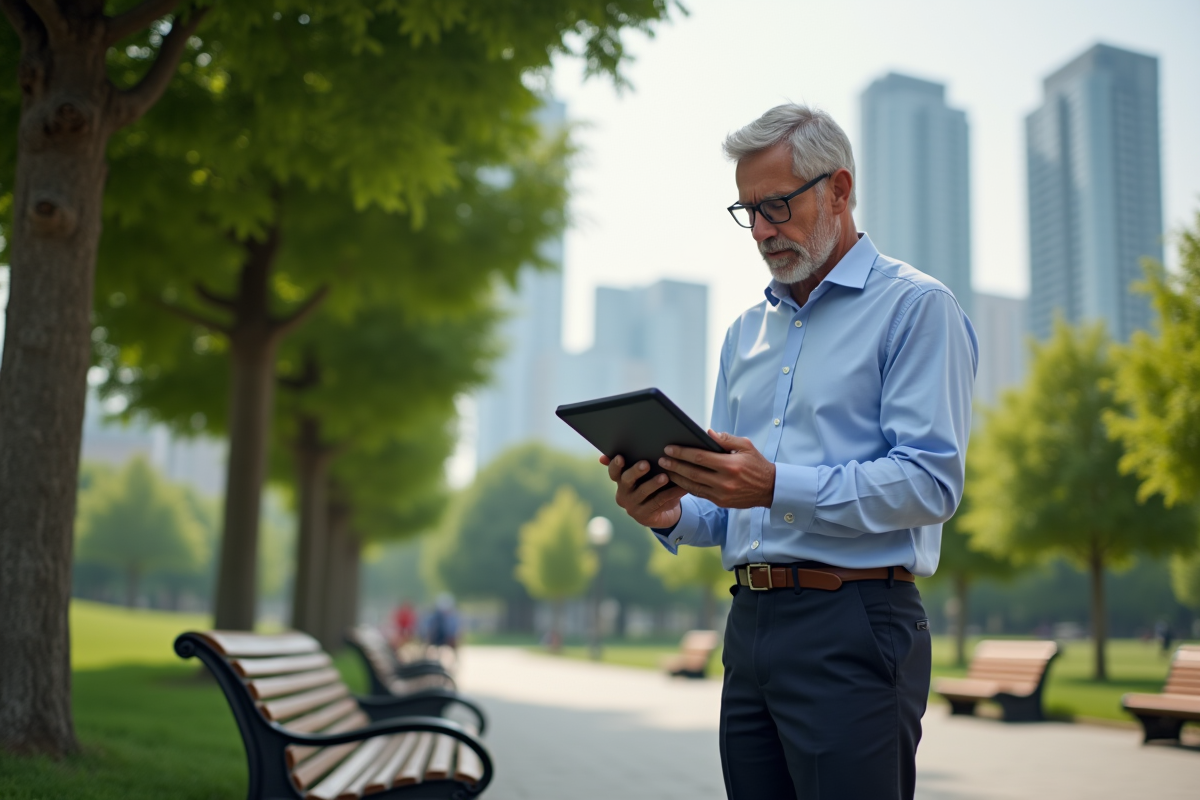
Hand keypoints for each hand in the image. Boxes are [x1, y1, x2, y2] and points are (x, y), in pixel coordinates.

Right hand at [600, 454, 687, 528]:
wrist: (662, 513)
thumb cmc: (654, 487)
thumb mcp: (647, 475)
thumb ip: (641, 461)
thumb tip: (647, 440)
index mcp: (621, 480)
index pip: (613, 471)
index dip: (615, 464)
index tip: (620, 457)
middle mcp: (623, 493)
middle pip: (626, 480)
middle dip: (636, 471)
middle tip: (646, 464)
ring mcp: (632, 506)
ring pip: (643, 492)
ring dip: (654, 483)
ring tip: (665, 476)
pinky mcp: (644, 516)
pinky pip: (658, 502)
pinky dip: (670, 494)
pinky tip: (680, 487)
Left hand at [657, 430, 774, 508]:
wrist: (770, 489)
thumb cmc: (757, 464)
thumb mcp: (746, 446)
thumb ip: (726, 439)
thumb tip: (707, 432)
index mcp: (730, 465)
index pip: (700, 457)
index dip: (682, 452)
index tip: (669, 448)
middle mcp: (724, 481)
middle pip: (692, 472)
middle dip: (674, 465)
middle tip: (661, 459)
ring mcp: (722, 494)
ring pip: (693, 486)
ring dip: (677, 478)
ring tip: (665, 470)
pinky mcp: (721, 502)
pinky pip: (699, 494)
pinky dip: (687, 487)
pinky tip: (678, 480)